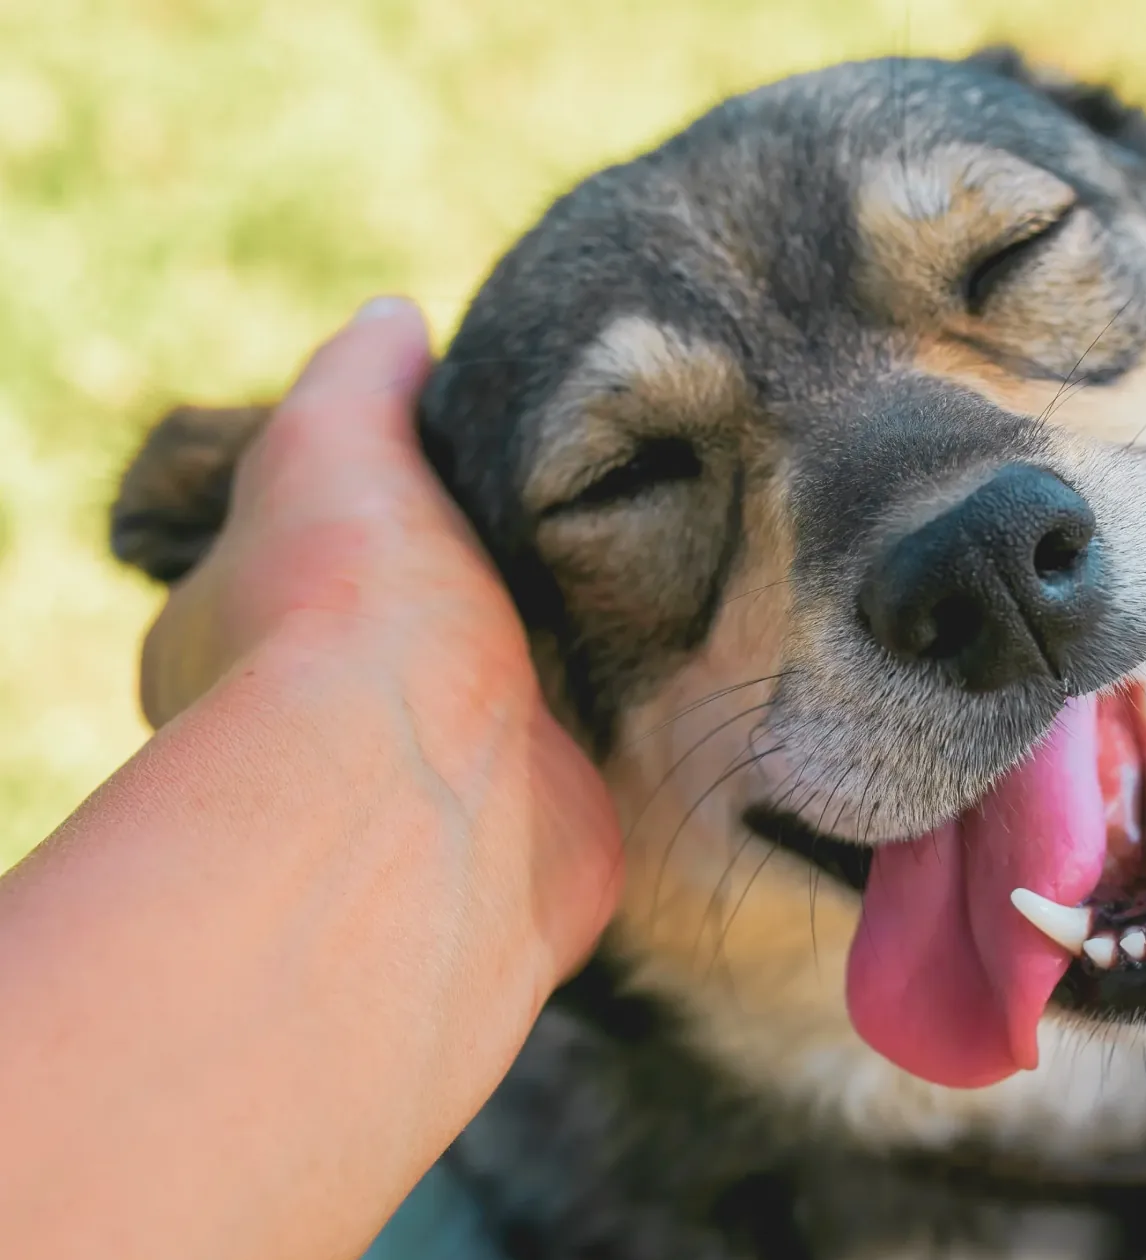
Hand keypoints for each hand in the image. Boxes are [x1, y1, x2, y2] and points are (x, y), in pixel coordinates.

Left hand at [137, 296, 619, 982]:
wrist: (433, 795)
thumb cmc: (352, 614)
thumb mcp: (333, 441)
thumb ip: (362, 377)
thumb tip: (396, 318)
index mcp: (238, 632)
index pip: (302, 552)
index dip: (370, 505)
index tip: (453, 458)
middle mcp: (328, 722)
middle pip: (418, 622)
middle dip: (486, 574)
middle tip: (576, 502)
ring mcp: (437, 782)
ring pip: (510, 688)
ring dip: (568, 643)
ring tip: (649, 554)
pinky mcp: (541, 824)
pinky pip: (589, 750)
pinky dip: (625, 710)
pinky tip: (675, 647)